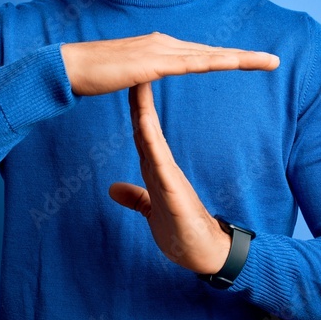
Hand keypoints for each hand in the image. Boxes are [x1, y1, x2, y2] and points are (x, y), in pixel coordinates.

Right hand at [60, 32, 278, 96]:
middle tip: (274, 60)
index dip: (226, 58)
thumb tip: (145, 74)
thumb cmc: (91, 74)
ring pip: (207, 56)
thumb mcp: (124, 75)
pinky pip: (189, 64)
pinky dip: (214, 63)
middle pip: (211, 52)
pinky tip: (232, 64)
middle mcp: (163, 43)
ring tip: (267, 62)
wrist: (68, 67)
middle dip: (244, 56)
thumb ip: (139, 74)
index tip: (250, 62)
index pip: (200, 54)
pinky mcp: (151, 63)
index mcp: (158, 47)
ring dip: (240, 58)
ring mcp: (158, 50)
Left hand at [108, 81, 231, 274]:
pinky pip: (159, 162)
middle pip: (145, 125)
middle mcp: (162, 166)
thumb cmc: (181, 232)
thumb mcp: (151, 211)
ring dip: (144, 109)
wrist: (206, 254)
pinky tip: (145, 124)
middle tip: (131, 65)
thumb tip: (113, 189)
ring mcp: (169, 176)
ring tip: (140, 81)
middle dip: (137, 96)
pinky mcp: (174, 190)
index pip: (142, 130)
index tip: (125, 80)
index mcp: (156, 169)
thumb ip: (136, 198)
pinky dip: (151, 141)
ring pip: (152, 137)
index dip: (133, 105)